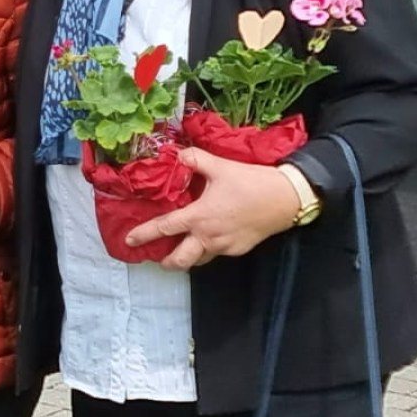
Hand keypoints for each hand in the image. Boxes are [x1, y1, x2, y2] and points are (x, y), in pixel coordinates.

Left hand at [126, 147, 302, 270]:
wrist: (287, 198)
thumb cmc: (251, 182)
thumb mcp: (220, 166)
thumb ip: (195, 160)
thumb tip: (177, 154)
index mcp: (199, 216)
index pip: (164, 228)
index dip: (144, 234)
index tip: (129, 240)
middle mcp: (208, 236)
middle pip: (180, 259)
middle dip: (166, 261)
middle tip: (157, 257)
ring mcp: (225, 246)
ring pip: (199, 260)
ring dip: (187, 258)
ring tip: (179, 252)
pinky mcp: (239, 249)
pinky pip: (217, 254)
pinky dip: (207, 251)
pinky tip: (206, 241)